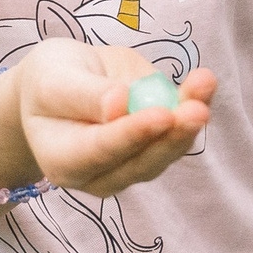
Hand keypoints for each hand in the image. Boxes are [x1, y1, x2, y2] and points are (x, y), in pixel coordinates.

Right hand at [13, 38, 215, 198]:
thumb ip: (84, 94)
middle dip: (172, 136)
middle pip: (141, 163)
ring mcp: (130, 168)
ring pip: (165, 152)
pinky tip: (203, 84)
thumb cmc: (49, 81)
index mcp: (62, 159)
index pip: (101, 151)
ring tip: (204, 84)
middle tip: (198, 109)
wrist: (61, 86)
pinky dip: (192, 107)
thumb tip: (119, 105)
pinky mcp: (154, 150)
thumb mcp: (54, 77)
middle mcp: (98, 174)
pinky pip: (177, 135)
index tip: (163, 115)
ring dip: (188, 121)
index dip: (133, 135)